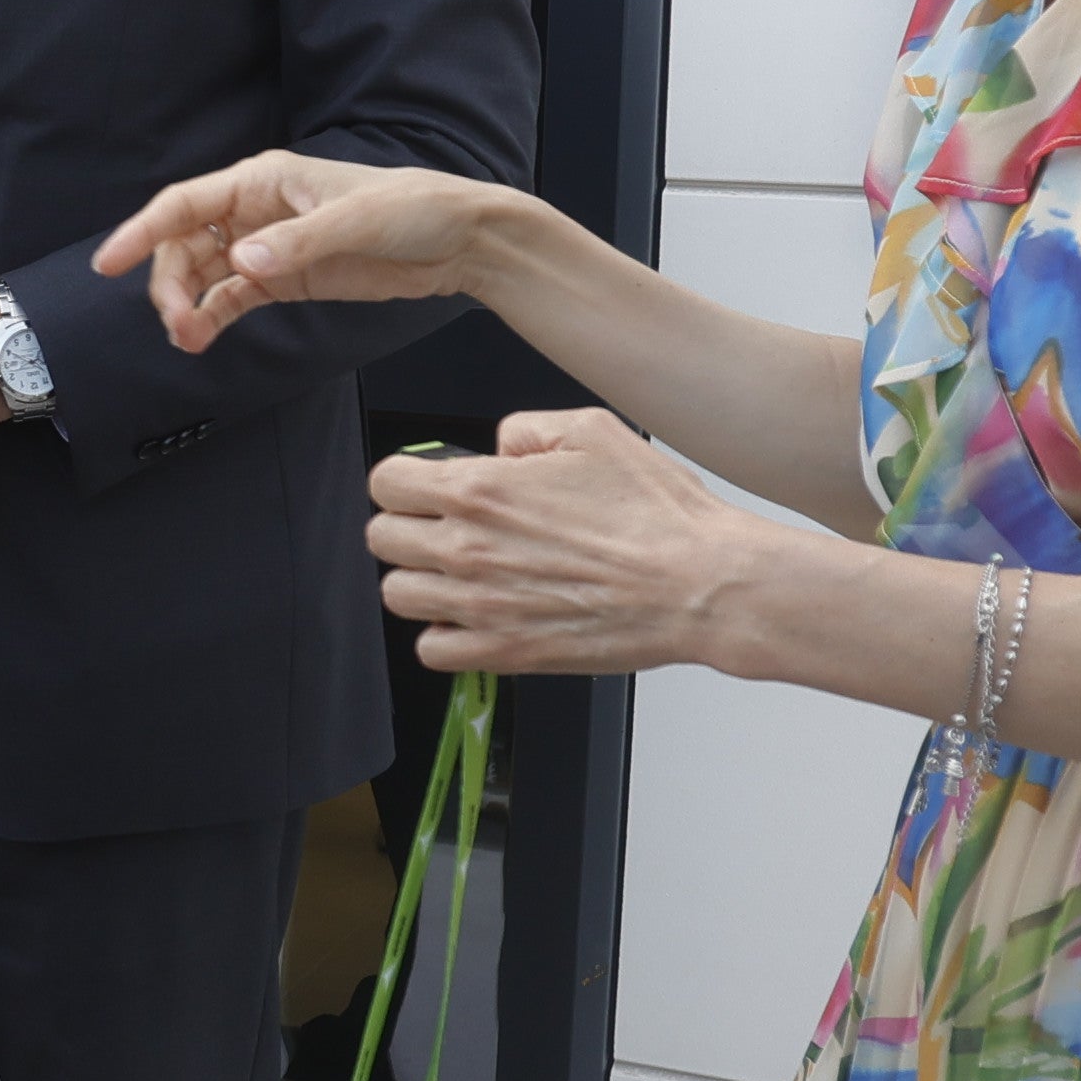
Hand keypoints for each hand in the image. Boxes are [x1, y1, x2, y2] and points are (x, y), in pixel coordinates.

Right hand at [99, 152, 507, 357]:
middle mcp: (255, 210)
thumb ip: (298, 243)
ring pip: (203, 275)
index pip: (186, 204)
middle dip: (170, 283)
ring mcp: (267, 246)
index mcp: (263, 179)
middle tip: (176, 324)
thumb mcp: (357, 221)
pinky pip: (232, 298)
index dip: (142, 231)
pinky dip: (213, 317)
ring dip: (188, 306)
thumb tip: (241, 261)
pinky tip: (202, 339)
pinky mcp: (285, 279)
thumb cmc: (412, 210)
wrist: (458, 240)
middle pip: (185, 245)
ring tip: (187, 340)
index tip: (109, 264)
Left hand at [364, 409, 789, 677]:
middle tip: (443, 528)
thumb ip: (527, 429)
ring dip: (421, 581)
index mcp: (481, 490)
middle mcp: (469, 548)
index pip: (387, 482)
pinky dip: (444, 635)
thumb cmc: (658, 515)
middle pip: (381, 539)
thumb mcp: (593, 431)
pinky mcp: (505, 652)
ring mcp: (481, 606)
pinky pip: (431, 650)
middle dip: (408, 527)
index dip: (404, 480)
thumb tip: (501, 445)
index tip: (424, 487)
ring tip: (459, 574)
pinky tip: (475, 616)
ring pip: (398, 595)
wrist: (698, 584)